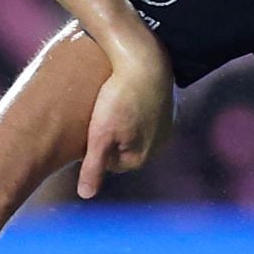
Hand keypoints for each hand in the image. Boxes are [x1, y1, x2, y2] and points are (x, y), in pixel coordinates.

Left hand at [76, 38, 171, 198]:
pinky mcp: (168, 103)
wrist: (145, 58)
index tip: (88, 126)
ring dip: (121, 116)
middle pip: (122, 144)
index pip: (108, 161)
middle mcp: (159, 144)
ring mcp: (167, 123)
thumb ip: (93, 167)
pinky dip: (133, 102)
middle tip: (97, 111)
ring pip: (133, 126)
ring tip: (109, 99)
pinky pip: (144, 108)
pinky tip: (123, 89)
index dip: (95, 144)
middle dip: (109, 132)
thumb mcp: (100, 135)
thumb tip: (86, 195)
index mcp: (141, 157)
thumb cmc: (118, 98)